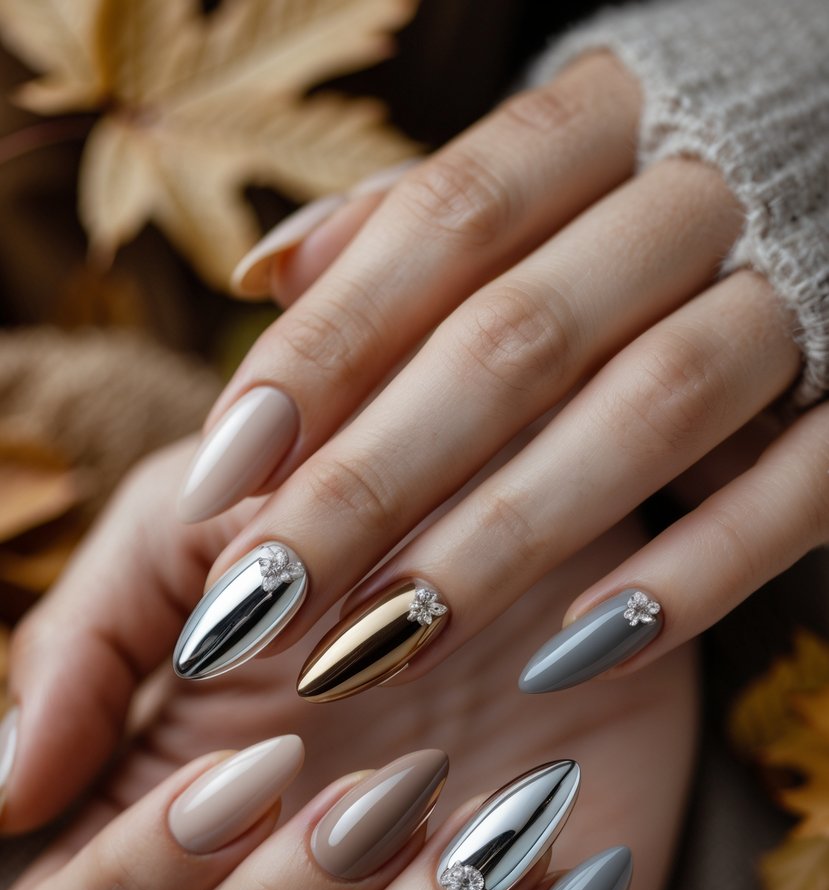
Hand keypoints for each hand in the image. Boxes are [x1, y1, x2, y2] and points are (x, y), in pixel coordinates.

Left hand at [170, 50, 823, 702]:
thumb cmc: (650, 183)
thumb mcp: (541, 170)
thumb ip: (410, 221)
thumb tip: (266, 278)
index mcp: (603, 122)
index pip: (443, 225)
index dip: (324, 351)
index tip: (222, 476)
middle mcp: (702, 193)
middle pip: (518, 339)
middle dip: (376, 479)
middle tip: (261, 603)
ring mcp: (807, 293)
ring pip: (649, 411)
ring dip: (501, 541)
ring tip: (376, 648)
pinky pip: (795, 489)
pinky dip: (689, 575)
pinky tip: (567, 655)